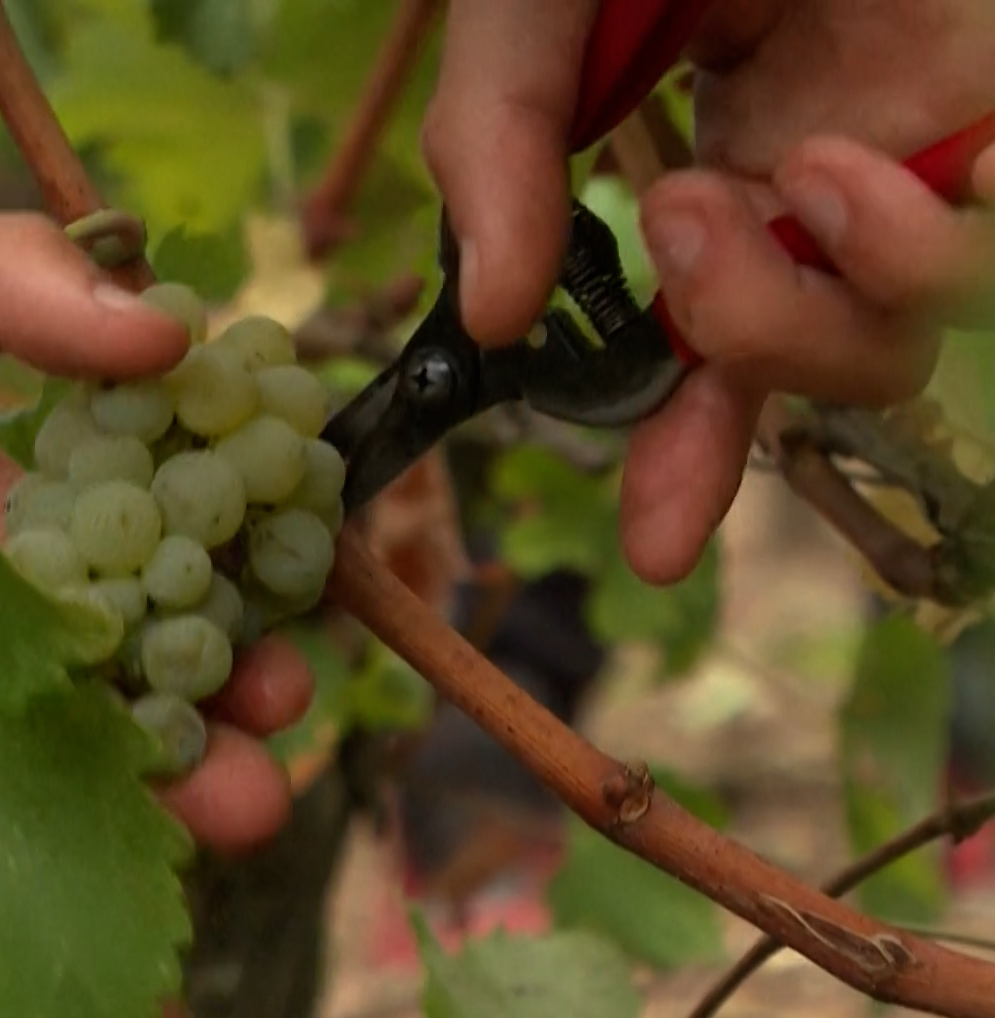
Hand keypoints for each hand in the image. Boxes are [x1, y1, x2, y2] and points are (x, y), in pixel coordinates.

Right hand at [420, 0, 994, 582]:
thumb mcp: (528, 16)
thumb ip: (496, 151)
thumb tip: (488, 324)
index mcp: (718, 168)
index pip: (711, 348)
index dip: (688, 456)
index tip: (654, 547)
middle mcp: (830, 176)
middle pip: (830, 360)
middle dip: (751, 347)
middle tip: (684, 230)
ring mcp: (934, 138)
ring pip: (924, 322)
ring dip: (845, 291)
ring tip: (796, 172)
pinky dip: (962, 240)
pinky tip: (915, 156)